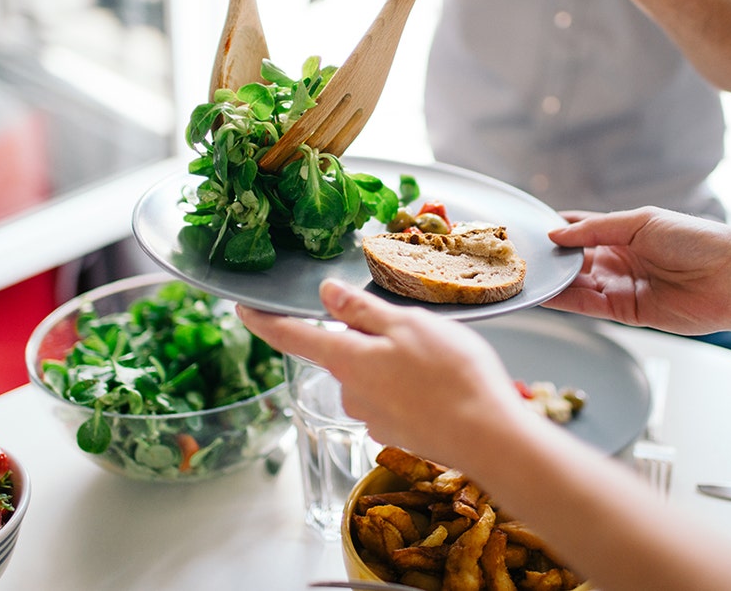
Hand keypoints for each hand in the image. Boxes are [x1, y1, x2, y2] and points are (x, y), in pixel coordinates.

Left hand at [236, 279, 529, 461]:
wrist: (488, 437)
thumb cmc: (452, 374)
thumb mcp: (407, 324)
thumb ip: (361, 311)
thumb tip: (325, 293)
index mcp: (347, 360)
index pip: (291, 337)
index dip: (263, 321)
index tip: (241, 308)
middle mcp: (351, 393)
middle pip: (343, 354)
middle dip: (366, 338)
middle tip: (411, 326)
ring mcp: (373, 418)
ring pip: (372, 376)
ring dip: (394, 363)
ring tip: (439, 357)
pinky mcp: (398, 433)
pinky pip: (394, 399)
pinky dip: (411, 387)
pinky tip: (442, 384)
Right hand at [543, 207, 730, 334]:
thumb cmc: (696, 240)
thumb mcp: (641, 222)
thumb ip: (596, 229)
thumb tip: (556, 235)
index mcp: (625, 232)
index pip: (581, 229)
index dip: (557, 229)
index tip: (529, 230)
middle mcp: (620, 259)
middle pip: (575, 259)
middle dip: (550, 258)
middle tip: (519, 257)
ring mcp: (621, 286)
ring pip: (577, 284)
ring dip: (554, 281)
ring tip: (525, 276)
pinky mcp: (626, 312)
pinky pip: (588, 306)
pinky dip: (566, 301)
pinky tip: (545, 294)